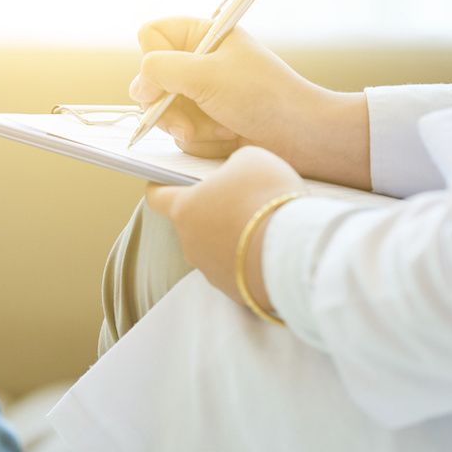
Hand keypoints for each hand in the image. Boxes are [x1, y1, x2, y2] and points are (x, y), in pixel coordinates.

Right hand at [129, 18, 369, 188]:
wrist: (301, 137)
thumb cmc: (262, 96)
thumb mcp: (206, 74)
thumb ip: (160, 70)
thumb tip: (138, 86)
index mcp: (204, 36)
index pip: (152, 36)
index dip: (152, 58)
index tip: (165, 79)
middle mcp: (200, 63)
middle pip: (150, 80)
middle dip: (168, 105)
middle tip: (186, 120)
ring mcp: (202, 95)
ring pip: (163, 112)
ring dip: (190, 126)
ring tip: (222, 128)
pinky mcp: (208, 124)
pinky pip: (182, 134)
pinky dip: (203, 141)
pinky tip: (228, 138)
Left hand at [146, 146, 304, 309]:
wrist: (294, 251)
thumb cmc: (265, 196)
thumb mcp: (250, 160)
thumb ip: (232, 165)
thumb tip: (234, 177)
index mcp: (185, 209)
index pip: (157, 197)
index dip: (161, 187)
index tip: (165, 181)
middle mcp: (190, 243)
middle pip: (194, 223)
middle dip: (212, 211)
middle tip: (241, 200)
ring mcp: (211, 270)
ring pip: (216, 248)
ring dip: (233, 238)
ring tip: (265, 225)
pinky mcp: (234, 291)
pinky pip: (239, 269)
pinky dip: (251, 259)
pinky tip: (273, 249)